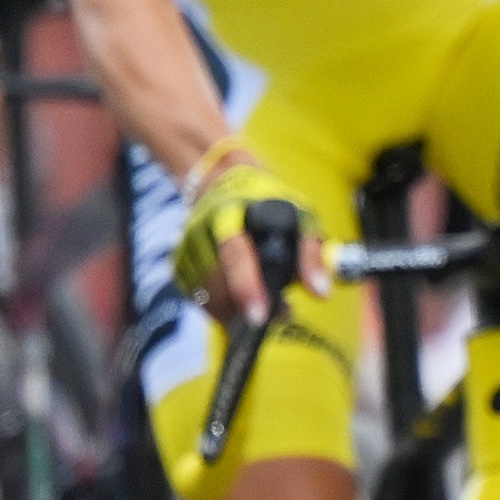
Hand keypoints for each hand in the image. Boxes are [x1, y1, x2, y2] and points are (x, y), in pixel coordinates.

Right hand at [176, 148, 322, 329]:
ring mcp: (186, 247)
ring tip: (267, 306)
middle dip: (247, 307)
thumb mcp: (299, 216)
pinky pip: (199, 299)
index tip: (260, 316)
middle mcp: (201, 229)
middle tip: (281, 313)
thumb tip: (321, 293)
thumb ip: (311, 254)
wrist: (225, 183)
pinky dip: (221, 308)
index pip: (235, 255)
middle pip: (218, 284)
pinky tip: (242, 300)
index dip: (247, 287)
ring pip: (208, 297)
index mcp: (231, 213)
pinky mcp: (178, 263)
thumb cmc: (269, 203)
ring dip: (236, 312)